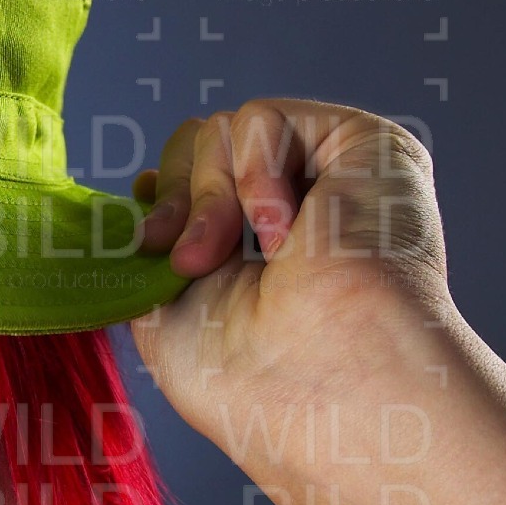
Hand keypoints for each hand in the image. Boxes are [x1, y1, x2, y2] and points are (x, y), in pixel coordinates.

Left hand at [128, 99, 452, 451]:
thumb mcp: (164, 309)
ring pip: (224, 128)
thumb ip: (154, 244)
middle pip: (202, 144)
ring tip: (230, 256)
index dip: (163, 199)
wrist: (314, 386)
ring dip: (210, 195)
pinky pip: (262, 118)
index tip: (148, 241)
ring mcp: (335, 176)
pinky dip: (251, 172)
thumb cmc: (245, 376)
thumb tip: (140, 187)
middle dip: (177, 198)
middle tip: (186, 261)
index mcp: (262, 249)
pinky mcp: (365, 146)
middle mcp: (304, 208)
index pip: (194, 180)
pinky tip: (282, 236)